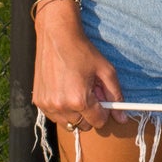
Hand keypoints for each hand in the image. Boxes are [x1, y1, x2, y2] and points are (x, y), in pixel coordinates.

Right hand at [33, 7, 122, 135]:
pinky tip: (63, 91)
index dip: (103, 112)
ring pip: (68, 123)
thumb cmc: (81, 51)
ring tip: (75, 91)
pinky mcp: (38, 101)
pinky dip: (61, 109)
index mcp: (79, 99)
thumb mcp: (106, 71)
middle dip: (88, 112)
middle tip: (88, 92)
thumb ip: (115, 96)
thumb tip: (122, 119)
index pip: (98, 122)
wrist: (57, 36)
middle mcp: (61, 106)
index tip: (101, 100)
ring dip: (74, 113)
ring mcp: (47, 104)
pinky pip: (54, 116)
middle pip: (83, 125)